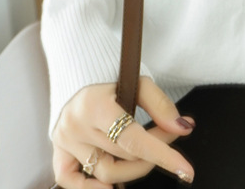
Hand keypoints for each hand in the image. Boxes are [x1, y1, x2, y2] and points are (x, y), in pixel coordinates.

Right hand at [51, 77, 195, 187]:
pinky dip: (92, 188)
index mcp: (94, 105)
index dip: (163, 155)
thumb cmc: (111, 75)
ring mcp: (64, 141)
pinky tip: (111, 186)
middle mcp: (76, 125)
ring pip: (106, 173)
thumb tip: (182, 128)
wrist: (79, 68)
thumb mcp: (139, 81)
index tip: (186, 170)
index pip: (134, 140)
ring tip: (147, 152)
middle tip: (170, 135)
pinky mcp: (58, 150)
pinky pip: (71, 181)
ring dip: (134, 168)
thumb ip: (161, 105)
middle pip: (125, 156)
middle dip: (156, 150)